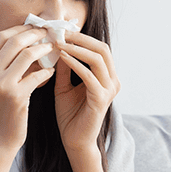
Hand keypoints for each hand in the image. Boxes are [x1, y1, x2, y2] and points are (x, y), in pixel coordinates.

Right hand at [0, 25, 55, 156]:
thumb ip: (0, 64)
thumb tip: (25, 41)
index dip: (18, 28)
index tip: (33, 26)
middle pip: (14, 41)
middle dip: (33, 33)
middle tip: (47, 32)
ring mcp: (0, 85)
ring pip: (27, 54)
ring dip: (43, 49)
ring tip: (53, 48)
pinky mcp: (16, 97)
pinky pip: (36, 75)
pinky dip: (46, 71)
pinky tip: (51, 71)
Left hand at [54, 32, 120, 157]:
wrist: (74, 141)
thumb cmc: (70, 115)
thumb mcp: (64, 85)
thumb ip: (64, 67)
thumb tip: (57, 45)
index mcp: (106, 76)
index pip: (97, 48)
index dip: (80, 37)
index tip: (60, 30)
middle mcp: (112, 81)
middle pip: (102, 48)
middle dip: (80, 38)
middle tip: (60, 32)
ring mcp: (109, 90)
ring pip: (98, 59)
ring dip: (77, 48)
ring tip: (58, 42)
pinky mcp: (102, 99)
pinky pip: (90, 76)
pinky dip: (75, 64)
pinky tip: (61, 57)